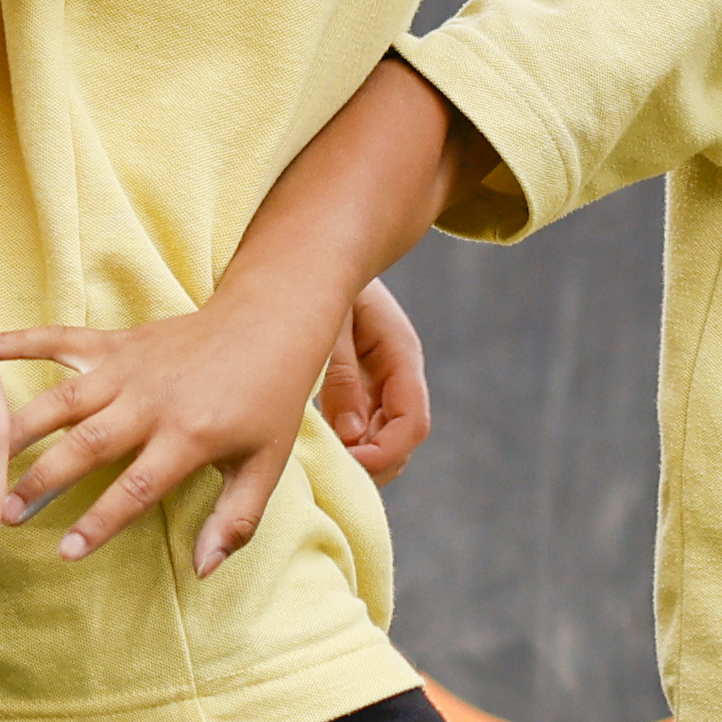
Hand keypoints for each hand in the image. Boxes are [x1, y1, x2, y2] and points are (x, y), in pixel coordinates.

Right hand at [0, 275, 358, 575]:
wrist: (269, 323)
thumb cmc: (268, 400)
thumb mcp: (265, 466)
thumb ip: (235, 520)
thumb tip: (204, 570)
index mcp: (189, 435)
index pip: (136, 488)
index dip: (100, 523)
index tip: (66, 553)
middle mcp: (151, 402)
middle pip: (86, 446)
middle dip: (43, 482)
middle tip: (5, 515)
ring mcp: (129, 369)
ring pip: (63, 400)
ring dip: (22, 430)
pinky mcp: (116, 344)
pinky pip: (61, 340)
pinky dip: (22, 341)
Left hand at [317, 278, 431, 483]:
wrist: (310, 253)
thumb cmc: (316, 280)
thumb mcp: (329, 322)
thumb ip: (341, 375)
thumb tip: (350, 435)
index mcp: (399, 353)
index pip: (411, 422)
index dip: (384, 452)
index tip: (347, 462)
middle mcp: (396, 375)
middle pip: (400, 440)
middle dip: (371, 463)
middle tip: (328, 468)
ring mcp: (377, 383)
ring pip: (381, 440)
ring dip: (356, 458)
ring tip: (319, 459)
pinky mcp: (355, 386)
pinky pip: (359, 429)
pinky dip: (343, 445)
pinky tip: (315, 444)